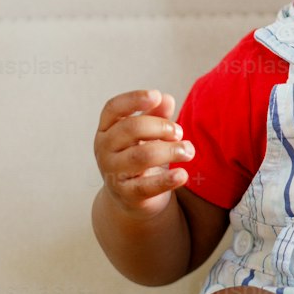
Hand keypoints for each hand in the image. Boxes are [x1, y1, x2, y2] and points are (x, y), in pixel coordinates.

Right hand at [94, 89, 194, 218]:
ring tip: (188, 150)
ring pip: (140, 156)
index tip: (156, 96)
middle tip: (179, 132)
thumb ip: (156, 115)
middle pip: (130, 129)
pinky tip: (183, 175)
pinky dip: (167, 180)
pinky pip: (147, 186)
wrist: (132, 197)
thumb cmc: (140, 156)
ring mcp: (113, 173)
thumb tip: (166, 99)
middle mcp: (104, 149)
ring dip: (170, 150)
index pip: (113, 108)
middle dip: (160, 126)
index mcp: (107, 129)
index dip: (133, 99)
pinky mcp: (127, 195)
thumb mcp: (147, 134)